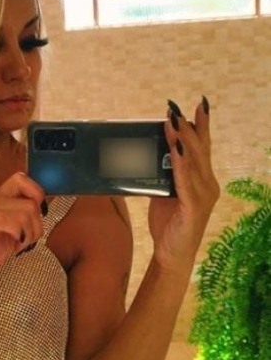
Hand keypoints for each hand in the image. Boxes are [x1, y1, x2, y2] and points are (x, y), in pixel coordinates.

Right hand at [0, 172, 45, 295]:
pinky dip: (21, 235)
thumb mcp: (11, 230)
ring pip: (26, 212)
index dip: (37, 193)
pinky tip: (15, 244)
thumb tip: (44, 207)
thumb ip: (24, 216)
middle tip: (27, 239)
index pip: (21, 178)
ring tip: (20, 244)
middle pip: (31, 202)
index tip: (38, 215)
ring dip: (30, 233)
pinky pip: (14, 222)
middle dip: (37, 225)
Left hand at [148, 97, 219, 276]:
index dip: (202, 126)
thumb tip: (151, 155)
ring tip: (172, 123)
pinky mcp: (194, 208)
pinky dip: (180, 165)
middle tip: (176, 109)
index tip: (200, 105)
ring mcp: (203, 196)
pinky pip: (186, 182)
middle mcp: (208, 185)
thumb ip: (164, 175)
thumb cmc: (169, 225)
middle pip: (199, 150)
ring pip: (193, 162)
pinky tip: (175, 151)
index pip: (203, 148)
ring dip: (181, 140)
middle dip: (188, 127)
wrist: (172, 255)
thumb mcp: (165, 194)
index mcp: (202, 180)